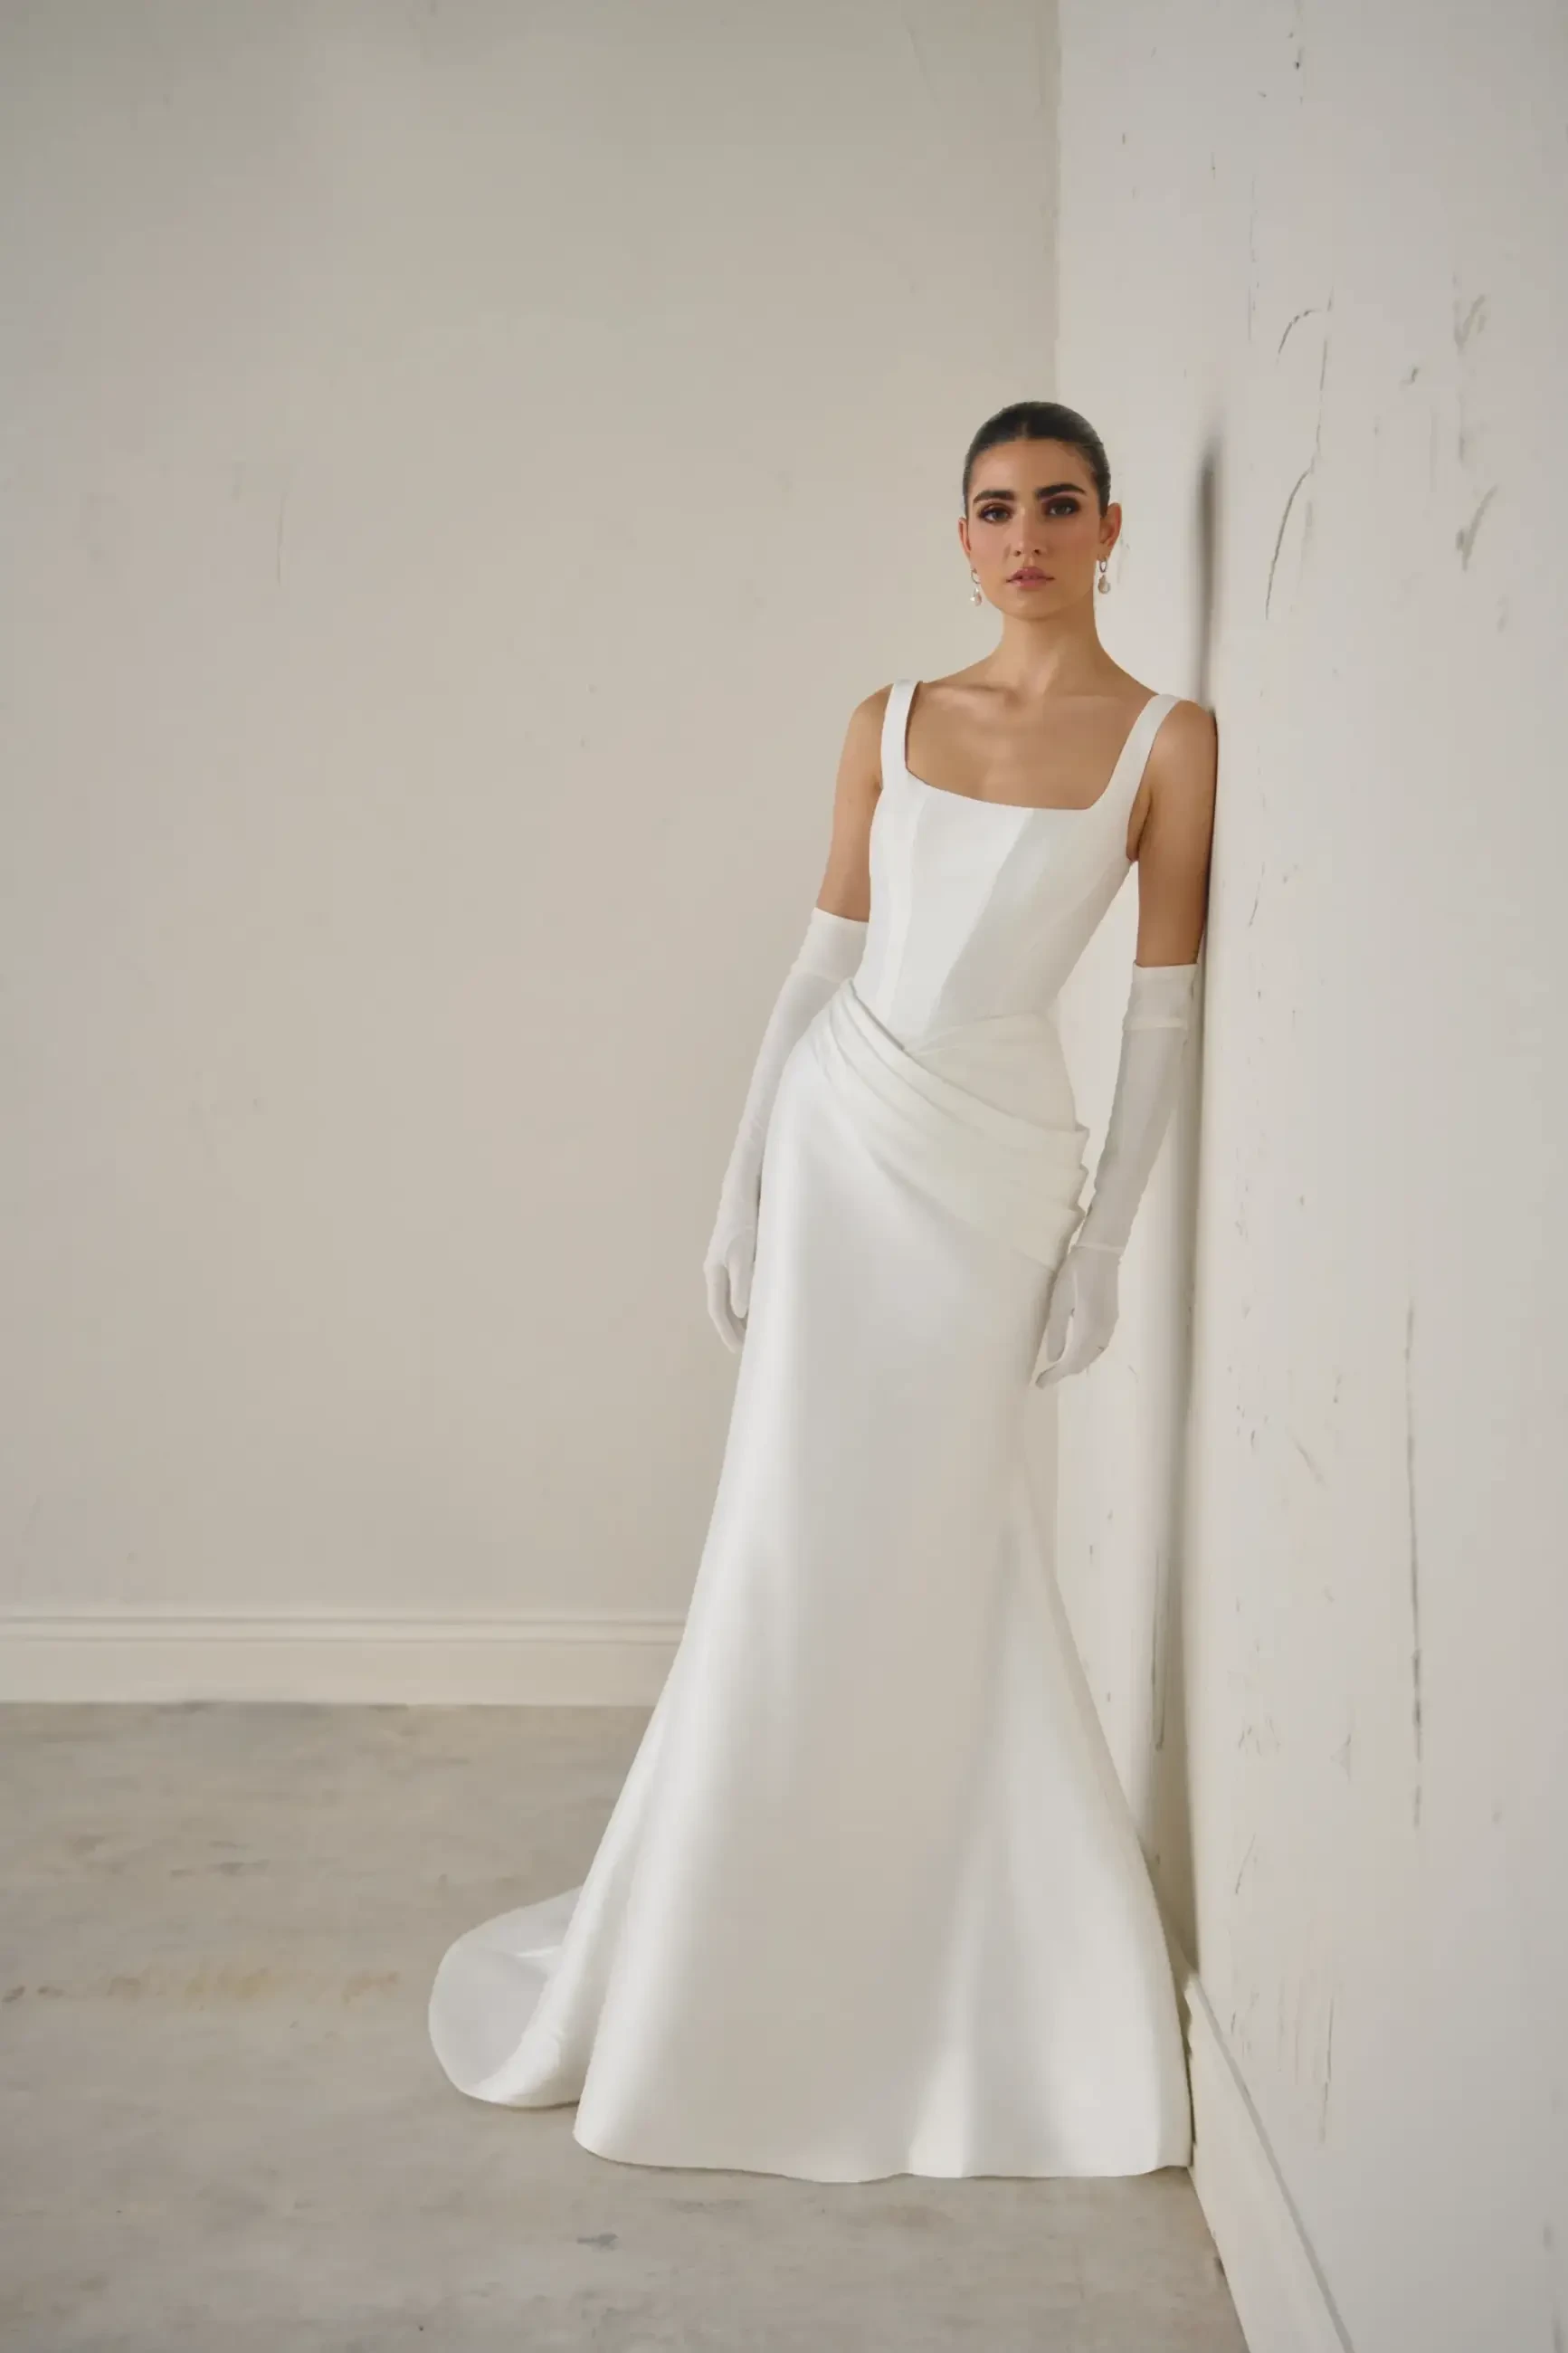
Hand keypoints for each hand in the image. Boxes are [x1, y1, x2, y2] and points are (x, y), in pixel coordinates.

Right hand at [703, 1177, 757, 1353]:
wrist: (742, 1189)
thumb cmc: (743, 1221)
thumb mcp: (745, 1253)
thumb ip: (743, 1283)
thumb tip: (740, 1313)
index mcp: (714, 1272)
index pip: (717, 1311)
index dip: (727, 1332)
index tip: (739, 1351)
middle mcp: (716, 1269)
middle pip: (722, 1306)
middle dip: (733, 1328)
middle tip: (750, 1347)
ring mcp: (725, 1260)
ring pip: (730, 1296)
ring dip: (740, 1315)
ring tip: (756, 1330)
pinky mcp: (736, 1252)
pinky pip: (739, 1284)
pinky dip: (747, 1298)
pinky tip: (761, 1300)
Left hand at [1032, 1244, 1119, 1385]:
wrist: (1101, 1252)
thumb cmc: (1076, 1272)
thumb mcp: (1060, 1300)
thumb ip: (1057, 1330)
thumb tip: (1054, 1357)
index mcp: (1089, 1329)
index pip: (1072, 1362)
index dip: (1056, 1375)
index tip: (1040, 1383)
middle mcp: (1103, 1332)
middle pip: (1085, 1362)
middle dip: (1066, 1372)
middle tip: (1046, 1377)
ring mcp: (1110, 1325)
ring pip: (1093, 1355)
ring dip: (1077, 1364)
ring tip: (1059, 1368)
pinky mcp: (1112, 1317)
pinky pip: (1099, 1346)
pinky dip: (1087, 1354)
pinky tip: (1077, 1350)